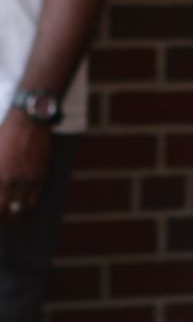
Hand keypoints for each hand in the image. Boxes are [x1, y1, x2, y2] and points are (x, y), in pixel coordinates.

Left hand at [0, 109, 50, 225]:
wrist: (30, 121)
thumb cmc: (4, 134)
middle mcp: (10, 181)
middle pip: (3, 213)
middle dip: (1, 220)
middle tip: (0, 219)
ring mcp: (27, 180)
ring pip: (20, 211)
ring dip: (13, 218)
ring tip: (9, 220)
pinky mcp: (40, 176)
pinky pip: (35, 202)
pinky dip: (27, 210)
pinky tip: (22, 210)